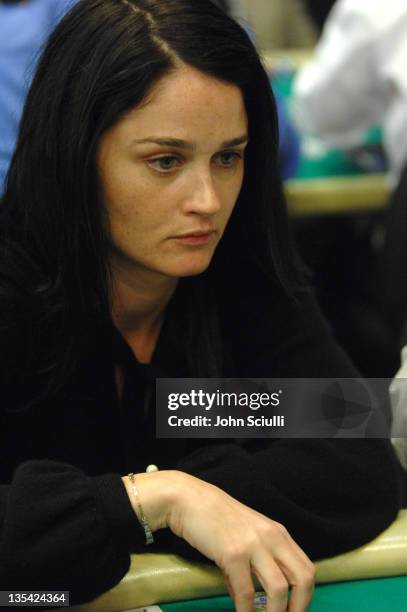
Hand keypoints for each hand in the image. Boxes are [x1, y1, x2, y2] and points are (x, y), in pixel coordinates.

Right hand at [123, 470, 314, 611]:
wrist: (189, 499)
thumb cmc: (215, 516)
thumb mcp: (246, 533)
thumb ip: (254, 560)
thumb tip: (248, 597)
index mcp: (278, 533)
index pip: (306, 568)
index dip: (306, 596)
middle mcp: (272, 537)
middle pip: (303, 578)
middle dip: (299, 607)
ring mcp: (253, 544)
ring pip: (279, 589)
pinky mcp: (233, 553)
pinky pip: (245, 591)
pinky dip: (245, 610)